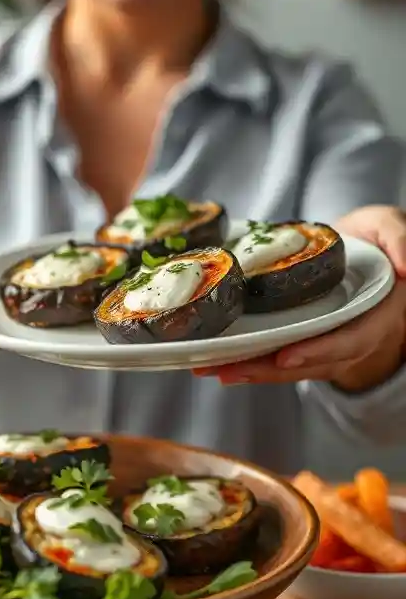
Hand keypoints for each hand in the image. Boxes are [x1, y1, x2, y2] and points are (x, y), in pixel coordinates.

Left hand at [194, 205, 405, 391]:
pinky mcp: (305, 340)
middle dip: (268, 369)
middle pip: (310, 362)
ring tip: (211, 370)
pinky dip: (249, 361)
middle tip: (228, 370)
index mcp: (376, 313)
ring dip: (250, 370)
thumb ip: (399, 239)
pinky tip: (217, 363)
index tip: (286, 357)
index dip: (319, 352)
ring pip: (289, 365)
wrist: (361, 247)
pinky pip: (278, 356)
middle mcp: (351, 336)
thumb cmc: (375, 238)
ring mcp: (327, 343)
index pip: (350, 340)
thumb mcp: (389, 227)